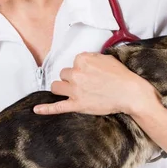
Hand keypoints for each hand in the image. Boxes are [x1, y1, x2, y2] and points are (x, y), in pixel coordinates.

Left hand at [33, 52, 155, 115]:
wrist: (130, 93)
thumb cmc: (121, 76)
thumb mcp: (107, 58)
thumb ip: (91, 57)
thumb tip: (83, 60)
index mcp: (82, 60)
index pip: (73, 63)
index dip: (82, 69)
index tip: (91, 74)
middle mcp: (76, 73)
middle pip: (64, 74)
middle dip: (72, 78)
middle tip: (86, 84)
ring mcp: (75, 90)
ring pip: (56, 87)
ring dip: (62, 88)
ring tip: (70, 91)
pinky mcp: (76, 105)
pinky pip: (56, 107)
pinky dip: (45, 109)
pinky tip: (36, 110)